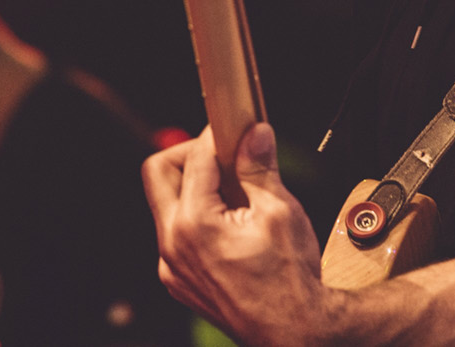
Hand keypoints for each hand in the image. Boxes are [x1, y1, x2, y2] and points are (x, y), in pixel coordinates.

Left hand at [143, 124, 336, 345]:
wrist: (294, 333)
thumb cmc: (290, 280)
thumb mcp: (280, 211)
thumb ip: (259, 167)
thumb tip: (255, 133)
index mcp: (194, 224)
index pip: (196, 159)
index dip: (217, 136)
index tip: (234, 128)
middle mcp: (173, 245)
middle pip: (159, 174)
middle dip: (189, 156)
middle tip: (221, 155)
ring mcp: (172, 267)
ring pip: (167, 207)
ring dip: (194, 189)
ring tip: (234, 193)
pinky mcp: (179, 281)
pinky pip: (176, 236)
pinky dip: (197, 220)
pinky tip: (230, 224)